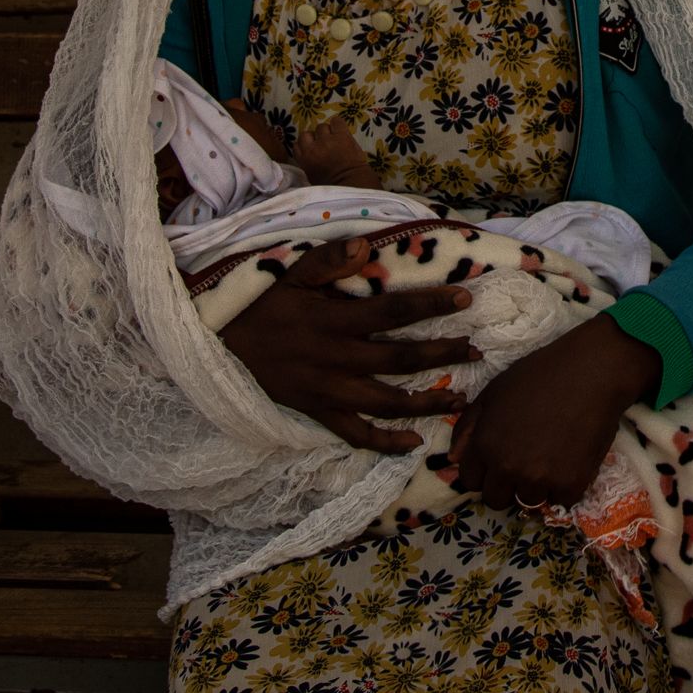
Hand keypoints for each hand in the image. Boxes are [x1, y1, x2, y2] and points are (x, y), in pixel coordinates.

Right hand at [218, 237, 480, 453]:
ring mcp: (327, 391)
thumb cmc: (259, 306)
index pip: (393, 312)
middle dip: (442, 354)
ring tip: (460, 399)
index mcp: (333, 320)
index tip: (465, 301)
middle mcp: (336, 358)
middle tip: (477, 351)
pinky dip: (385, 442)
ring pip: (386, 401)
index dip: (431, 306)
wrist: (216, 347)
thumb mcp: (287, 274)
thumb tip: (365, 248)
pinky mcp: (317, 413)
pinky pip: (355, 434)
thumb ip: (327, 261)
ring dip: (426, 401)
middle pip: (400, 359)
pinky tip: (414, 443)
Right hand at [222, 102, 380, 188]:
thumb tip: (304, 159)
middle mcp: (312, 147)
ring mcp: (327, 140)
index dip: (305, 146)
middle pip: (307, 133)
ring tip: (334, 140)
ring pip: (322, 126)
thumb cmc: (332, 186)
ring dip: (327, 132)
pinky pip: (336, 121)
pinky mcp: (342, 135)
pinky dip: (338, 125)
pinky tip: (340, 131)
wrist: (353, 184)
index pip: (297, 144)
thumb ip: (306, 165)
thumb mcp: (312, 179)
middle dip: (314, 138)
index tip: (312, 149)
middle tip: (323, 145)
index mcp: (304, 160)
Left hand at [448, 315, 661, 511]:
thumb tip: (453, 460)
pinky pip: (560, 502)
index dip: (485, 471)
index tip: (500, 461)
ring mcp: (539, 478)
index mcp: (485, 445)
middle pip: (496, 500)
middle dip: (507, 485)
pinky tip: (570, 460)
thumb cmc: (540, 375)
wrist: (591, 372)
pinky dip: (565, 487)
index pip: (471, 482)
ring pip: (529, 502)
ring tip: (550, 458)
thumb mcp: (493, 393)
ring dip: (537, 487)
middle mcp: (508, 467)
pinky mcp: (571, 484)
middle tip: (526, 462)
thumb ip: (468, 427)